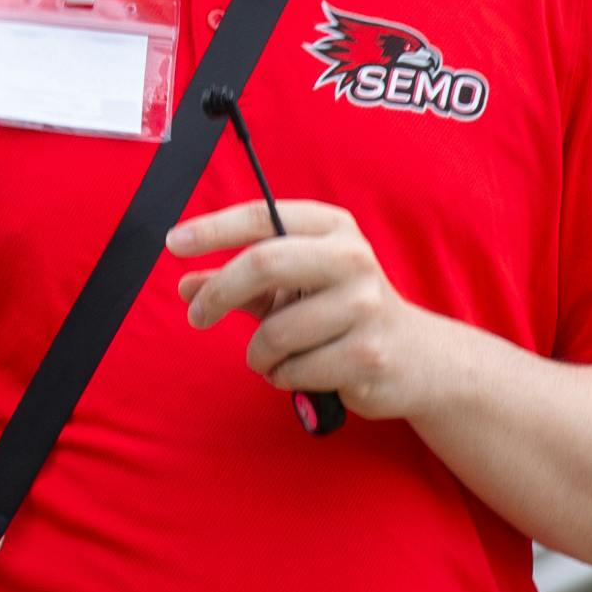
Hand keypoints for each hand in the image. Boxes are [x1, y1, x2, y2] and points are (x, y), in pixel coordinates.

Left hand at [164, 196, 447, 418]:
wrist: (418, 357)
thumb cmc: (345, 315)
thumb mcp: (296, 287)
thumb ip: (242, 284)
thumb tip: (186, 284)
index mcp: (333, 229)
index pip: (264, 215)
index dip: (213, 229)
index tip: (173, 243)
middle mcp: (352, 258)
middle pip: (263, 263)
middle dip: (218, 293)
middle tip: (197, 315)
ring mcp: (364, 306)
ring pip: (273, 332)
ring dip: (259, 353)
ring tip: (274, 355)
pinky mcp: (367, 354)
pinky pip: (292, 370)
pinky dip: (283, 376)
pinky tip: (306, 370)